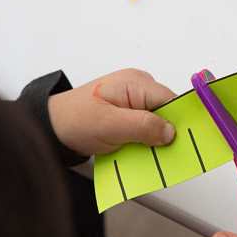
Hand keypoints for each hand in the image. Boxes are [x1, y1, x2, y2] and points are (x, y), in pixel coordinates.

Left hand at [47, 69, 176, 155]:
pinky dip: (146, 138)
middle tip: (162, 153)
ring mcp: (134, 98)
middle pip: (167, 110)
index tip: (184, 142)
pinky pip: (147, 124)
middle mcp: (138, 86)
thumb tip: (171, 132)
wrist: (52, 127)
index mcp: (136, 82)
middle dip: (166, 132)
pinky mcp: (130, 111)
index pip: (171, 100)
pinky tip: (139, 150)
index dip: (179, 121)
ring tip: (146, 152)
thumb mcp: (109, 126)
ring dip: (155, 137)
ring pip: (158, 119)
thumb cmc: (75, 120)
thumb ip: (142, 126)